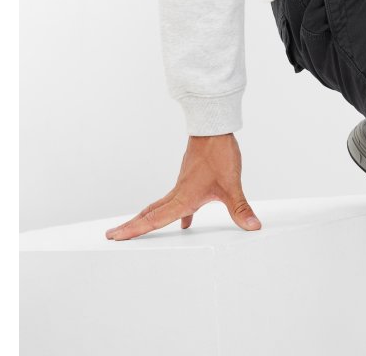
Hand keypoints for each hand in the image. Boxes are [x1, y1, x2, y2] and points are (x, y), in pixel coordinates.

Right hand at [105, 132, 260, 239]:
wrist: (214, 128)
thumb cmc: (219, 153)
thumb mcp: (232, 186)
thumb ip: (241, 209)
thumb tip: (253, 226)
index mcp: (183, 198)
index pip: (154, 219)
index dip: (134, 230)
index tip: (115, 236)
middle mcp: (178, 193)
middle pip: (150, 214)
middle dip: (132, 226)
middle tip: (112, 236)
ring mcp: (182, 186)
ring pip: (160, 206)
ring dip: (148, 219)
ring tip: (137, 230)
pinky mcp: (189, 180)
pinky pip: (175, 201)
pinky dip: (174, 213)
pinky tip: (186, 223)